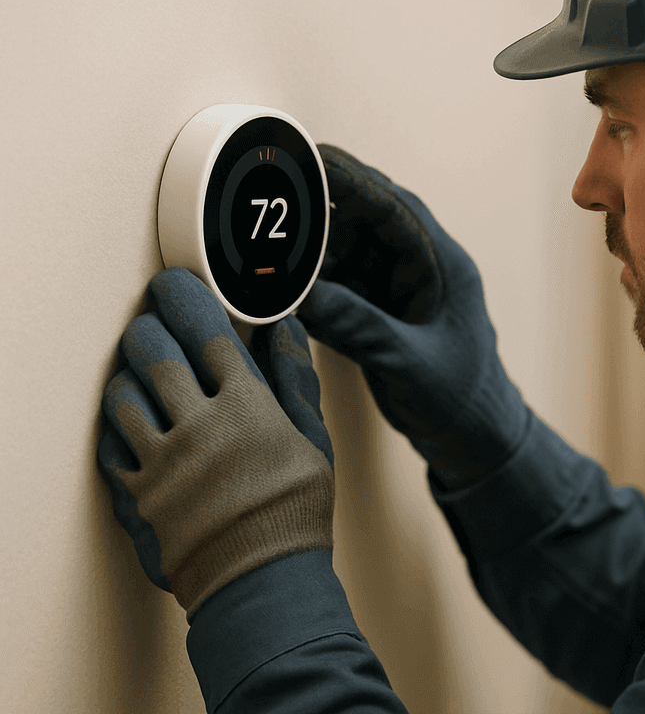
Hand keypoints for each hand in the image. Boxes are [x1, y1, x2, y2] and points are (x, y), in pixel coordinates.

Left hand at [97, 267, 334, 619]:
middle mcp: (200, 426)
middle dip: (149, 327)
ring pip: (123, 395)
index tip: (176, 285)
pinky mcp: (137, 494)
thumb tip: (285, 330)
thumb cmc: (294, 512)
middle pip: (156, 353)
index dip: (187, 298)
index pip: (208, 331)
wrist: (263, 581)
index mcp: (248, 407)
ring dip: (126, 374)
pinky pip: (110, 446)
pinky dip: (115, 427)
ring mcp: (163, 461)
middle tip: (152, 322)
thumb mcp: (312, 439)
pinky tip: (131, 421)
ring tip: (138, 372)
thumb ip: (294, 380)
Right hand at [296, 144, 528, 488]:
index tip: (308, 159)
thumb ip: (357, 326)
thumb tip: (302, 292)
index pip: (392, 206)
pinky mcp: (382, 310)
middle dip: (321, 208)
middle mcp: (421, 266)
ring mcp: (400, 287)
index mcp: (442, 264)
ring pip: (348, 248)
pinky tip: (285, 284)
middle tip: (271, 197)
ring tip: (270, 247)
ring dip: (313, 247)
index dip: (350, 180)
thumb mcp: (407, 362)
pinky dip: (314, 281)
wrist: (474, 438)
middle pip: (365, 219)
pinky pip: (342, 281)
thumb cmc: (462, 398)